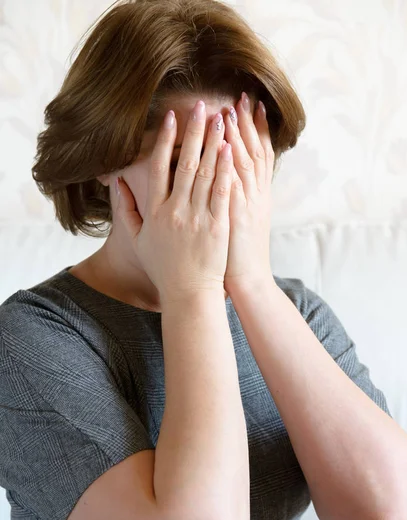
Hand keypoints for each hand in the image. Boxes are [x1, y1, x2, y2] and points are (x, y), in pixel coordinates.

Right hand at [115, 101, 233, 303]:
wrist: (189, 295)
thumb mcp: (138, 240)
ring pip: (205, 173)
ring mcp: (197, 218)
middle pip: (184, 163)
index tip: (172, 117)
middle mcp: (175, 211)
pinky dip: (226, 170)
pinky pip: (222, 193)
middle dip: (194, 131)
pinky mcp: (218, 227)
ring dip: (214, 143)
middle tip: (202, 105)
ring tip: (222, 118)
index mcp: (155, 212)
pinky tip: (231, 149)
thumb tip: (115, 182)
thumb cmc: (163, 268)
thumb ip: (124, 210)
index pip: (159, 168)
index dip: (165, 140)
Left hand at [222, 92, 274, 292]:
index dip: (255, 129)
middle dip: (248, 123)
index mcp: (256, 193)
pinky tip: (227, 144)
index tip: (251, 105)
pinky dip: (231, 164)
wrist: (247, 278)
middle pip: (254, 151)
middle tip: (242, 96)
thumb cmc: (239, 252)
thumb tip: (233, 178)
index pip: (258, 154)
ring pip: (245, 163)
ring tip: (232, 109)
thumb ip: (238, 196)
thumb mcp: (246, 220)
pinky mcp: (235, 215)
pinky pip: (234, 184)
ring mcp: (246, 203)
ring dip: (239, 135)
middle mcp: (255, 194)